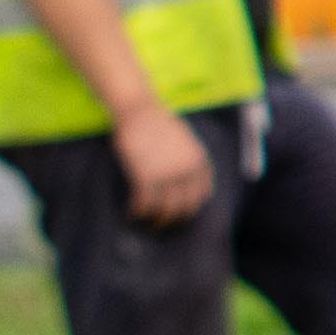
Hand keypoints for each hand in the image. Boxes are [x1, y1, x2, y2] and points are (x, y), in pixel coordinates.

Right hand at [115, 104, 213, 229]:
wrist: (140, 110)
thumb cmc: (158, 122)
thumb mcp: (184, 140)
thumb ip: (188, 160)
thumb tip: (183, 180)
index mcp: (199, 160)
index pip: (203, 193)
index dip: (192, 206)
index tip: (182, 213)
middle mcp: (187, 170)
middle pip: (186, 207)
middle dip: (175, 219)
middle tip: (163, 224)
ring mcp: (167, 175)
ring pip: (165, 210)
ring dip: (156, 221)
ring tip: (147, 223)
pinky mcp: (146, 177)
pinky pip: (145, 204)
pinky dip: (138, 212)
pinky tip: (132, 213)